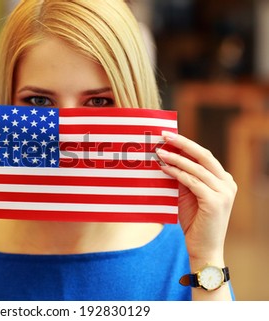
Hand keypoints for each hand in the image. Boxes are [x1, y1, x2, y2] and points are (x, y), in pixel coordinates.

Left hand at [156, 131, 236, 265]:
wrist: (204, 249)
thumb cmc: (194, 222)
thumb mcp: (188, 195)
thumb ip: (183, 178)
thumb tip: (167, 158)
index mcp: (223, 179)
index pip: (204, 155)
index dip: (186, 144)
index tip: (169, 136)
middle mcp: (227, 183)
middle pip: (203, 155)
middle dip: (182, 143)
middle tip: (164, 135)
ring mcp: (224, 192)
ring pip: (196, 168)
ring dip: (175, 158)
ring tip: (158, 152)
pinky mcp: (215, 201)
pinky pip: (192, 182)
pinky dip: (177, 173)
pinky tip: (164, 168)